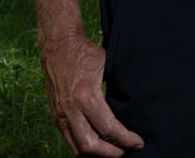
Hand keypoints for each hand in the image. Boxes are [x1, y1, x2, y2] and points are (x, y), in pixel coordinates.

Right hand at [39, 33, 142, 155]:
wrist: (58, 46)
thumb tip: (133, 104)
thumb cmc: (85, 54)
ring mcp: (61, 115)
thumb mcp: (106, 66)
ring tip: (113, 150)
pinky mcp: (55, 117)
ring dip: (97, 154)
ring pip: (77, 148)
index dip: (125, 139)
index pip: (108, 128)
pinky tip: (98, 145)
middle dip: (111, 153)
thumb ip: (116, 87)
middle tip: (126, 150)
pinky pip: (69, 141)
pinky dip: (84, 147)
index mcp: (86, 96)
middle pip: (90, 146)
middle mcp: (70, 110)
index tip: (138, 142)